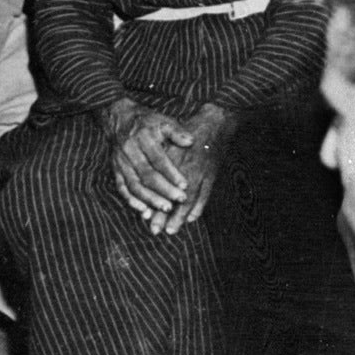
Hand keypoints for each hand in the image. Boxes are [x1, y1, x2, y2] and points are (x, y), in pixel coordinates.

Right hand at [109, 100, 191, 225]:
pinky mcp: (115, 170)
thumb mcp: (163, 121)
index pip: (158, 159)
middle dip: (164, 190)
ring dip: (150, 199)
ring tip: (166, 208)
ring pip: (134, 185)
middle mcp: (129, 150)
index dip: (172, 173)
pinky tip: (145, 212)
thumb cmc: (148, 122)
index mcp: (143, 137)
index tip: (185, 185)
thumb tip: (191, 141)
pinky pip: (122, 189)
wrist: (120, 119)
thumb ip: (177, 132)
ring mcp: (121, 162)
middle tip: (179, 200)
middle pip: (146, 174)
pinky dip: (132, 201)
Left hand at [156, 106, 232, 237]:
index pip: (162, 187)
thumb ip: (157, 159)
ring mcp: (201, 174)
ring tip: (172, 230)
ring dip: (181, 217)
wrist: (213, 123)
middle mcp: (187, 170)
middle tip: (157, 231)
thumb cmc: (187, 131)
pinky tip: (191, 218)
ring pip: (190, 200)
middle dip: (165, 215)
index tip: (146, 217)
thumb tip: (141, 176)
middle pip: (175, 198)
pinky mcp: (211, 175)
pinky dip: (198, 208)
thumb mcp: (168, 141)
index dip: (154, 203)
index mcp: (174, 161)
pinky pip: (205, 196)